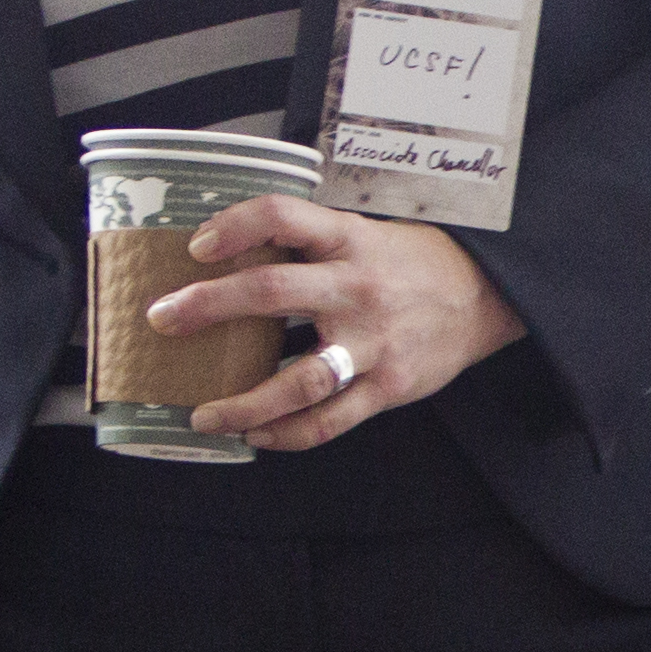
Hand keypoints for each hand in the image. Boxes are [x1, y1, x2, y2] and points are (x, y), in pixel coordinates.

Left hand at [152, 195, 526, 450]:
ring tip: (203, 414)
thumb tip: (234, 255)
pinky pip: (328, 421)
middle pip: (272, 292)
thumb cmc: (414, 265)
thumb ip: (312, 245)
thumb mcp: (367, 234)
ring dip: (242, 401)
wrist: (487, 297)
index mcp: (351, 240)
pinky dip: (286, 433)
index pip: (283, 216)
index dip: (234, 226)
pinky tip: (255, 435)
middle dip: (207, 306)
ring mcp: (373, 342)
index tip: (196, 246)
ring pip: (297, 378)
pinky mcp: (387, 386)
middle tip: (162, 320)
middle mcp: (358, 288)